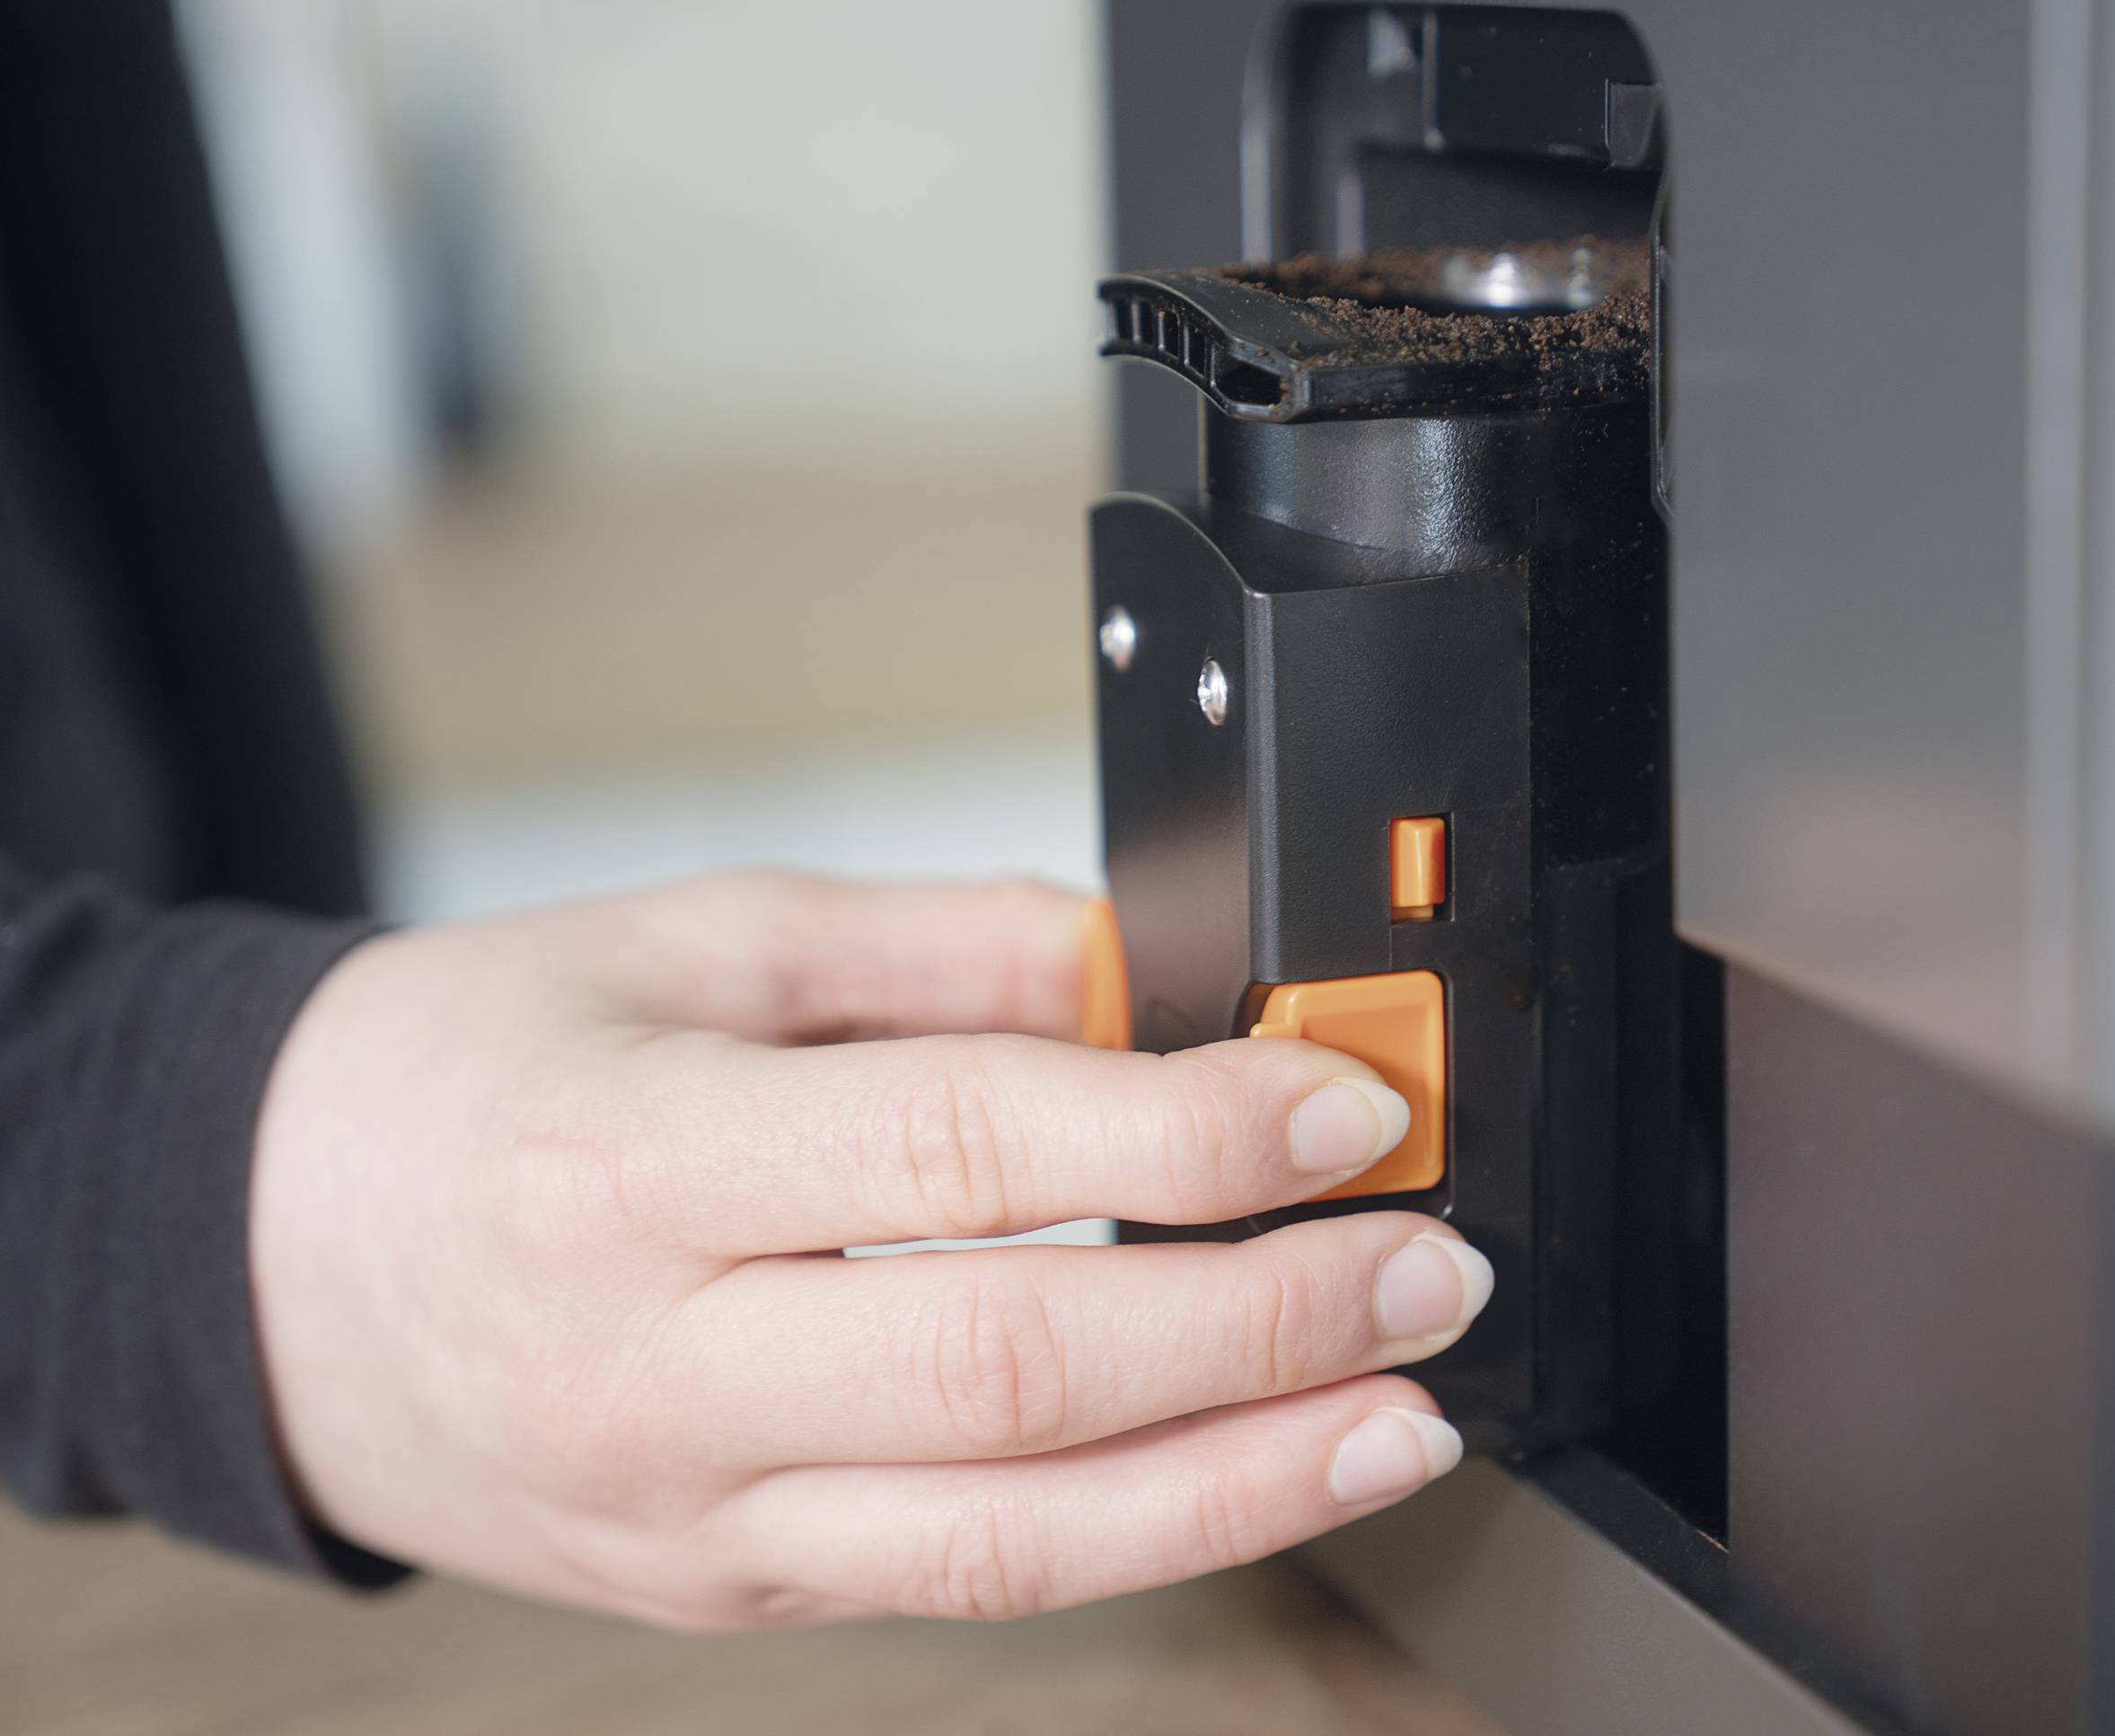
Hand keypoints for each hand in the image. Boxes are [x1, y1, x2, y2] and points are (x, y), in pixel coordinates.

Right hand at [248, 872, 1488, 1627]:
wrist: (265, 1263)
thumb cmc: (469, 1075)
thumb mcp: (684, 943)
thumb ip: (933, 951)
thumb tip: (1153, 974)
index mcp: (626, 1159)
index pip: (957, 1155)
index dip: (1180, 1132)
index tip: (1341, 1099)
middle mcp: (655, 1366)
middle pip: (1012, 1371)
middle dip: (1259, 1322)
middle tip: (1425, 1262)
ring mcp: (691, 1514)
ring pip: (1007, 1537)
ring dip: (1242, 1480)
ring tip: (1405, 1412)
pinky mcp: (725, 1595)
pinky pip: (959, 1583)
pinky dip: (1138, 1533)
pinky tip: (1261, 1472)